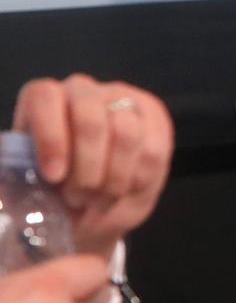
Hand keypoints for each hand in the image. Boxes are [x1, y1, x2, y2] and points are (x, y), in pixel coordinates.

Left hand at [13, 74, 173, 258]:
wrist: (90, 210)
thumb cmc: (51, 197)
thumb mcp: (24, 192)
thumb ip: (15, 185)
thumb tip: (13, 188)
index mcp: (43, 102)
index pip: (45, 97)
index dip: (50, 137)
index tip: (54, 176)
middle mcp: (83, 92)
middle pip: (90, 117)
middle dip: (87, 166)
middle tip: (79, 198)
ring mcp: (122, 100)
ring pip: (126, 132)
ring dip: (114, 177)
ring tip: (99, 200)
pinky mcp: (154, 118)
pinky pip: (153, 149)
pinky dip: (135, 180)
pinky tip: (122, 191)